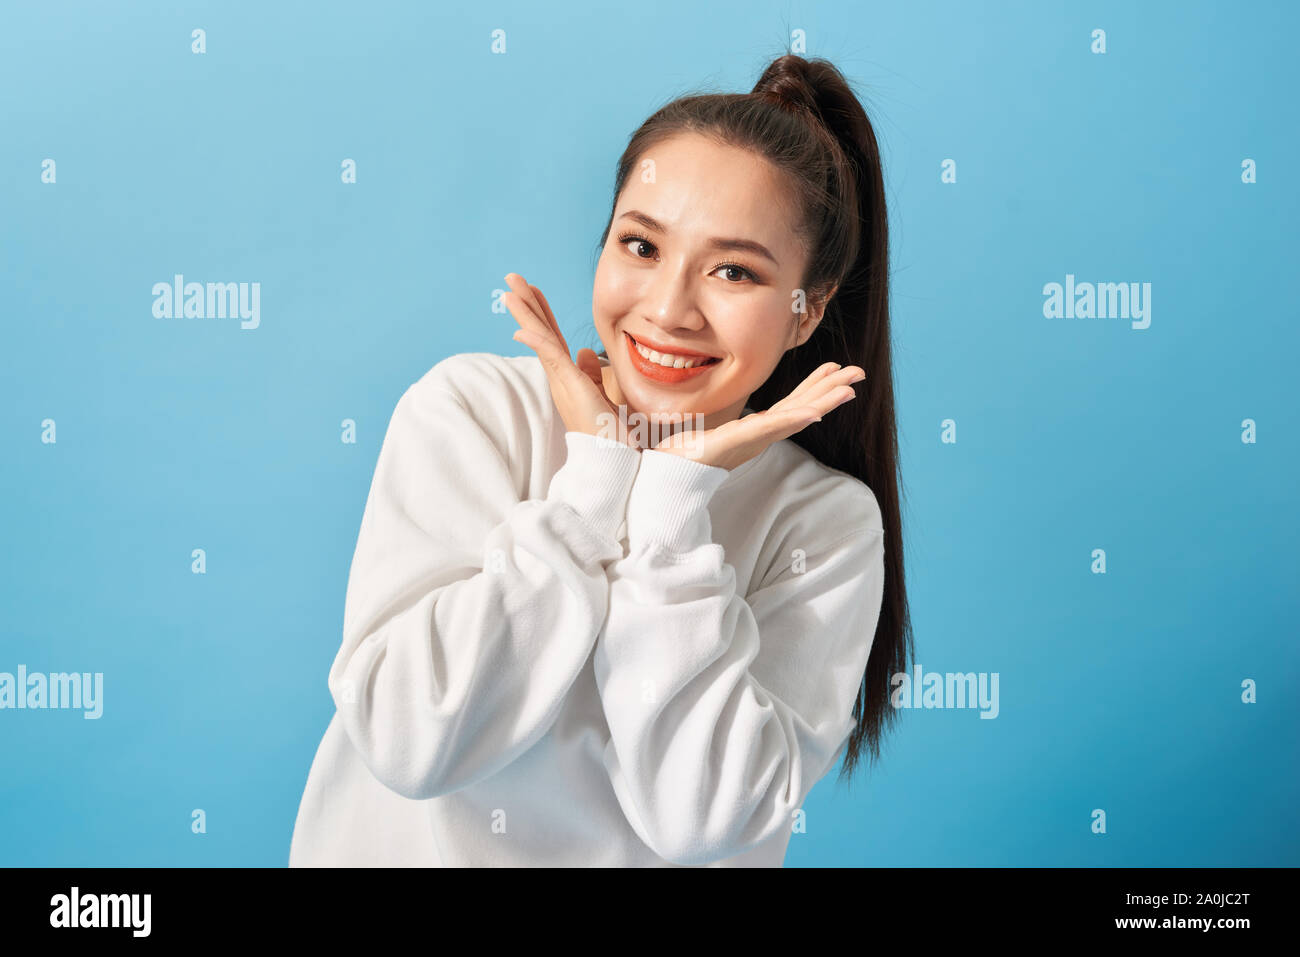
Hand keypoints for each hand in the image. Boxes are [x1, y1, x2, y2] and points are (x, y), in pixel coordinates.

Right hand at [502, 273, 634, 447]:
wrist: (612, 457)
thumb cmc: (610, 432)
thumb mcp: (603, 394)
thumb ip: (594, 373)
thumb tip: (586, 352)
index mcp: (568, 376)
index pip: (552, 337)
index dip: (542, 313)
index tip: (534, 291)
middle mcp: (560, 377)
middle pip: (540, 333)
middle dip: (528, 304)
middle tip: (512, 279)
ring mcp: (562, 381)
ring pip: (541, 340)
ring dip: (526, 314)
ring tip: (510, 291)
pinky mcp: (570, 387)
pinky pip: (551, 359)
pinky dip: (537, 343)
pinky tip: (522, 329)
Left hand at [652, 362, 865, 469]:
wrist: (664, 474)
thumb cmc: (682, 455)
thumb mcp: (704, 430)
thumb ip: (715, 420)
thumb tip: (716, 412)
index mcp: (753, 431)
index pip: (792, 406)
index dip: (816, 389)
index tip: (837, 372)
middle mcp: (758, 436)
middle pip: (802, 407)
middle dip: (831, 390)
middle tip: (859, 372)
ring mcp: (751, 440)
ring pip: (794, 416)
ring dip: (824, 402)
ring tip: (849, 389)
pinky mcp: (738, 442)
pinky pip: (770, 428)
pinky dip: (794, 420)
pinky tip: (815, 412)